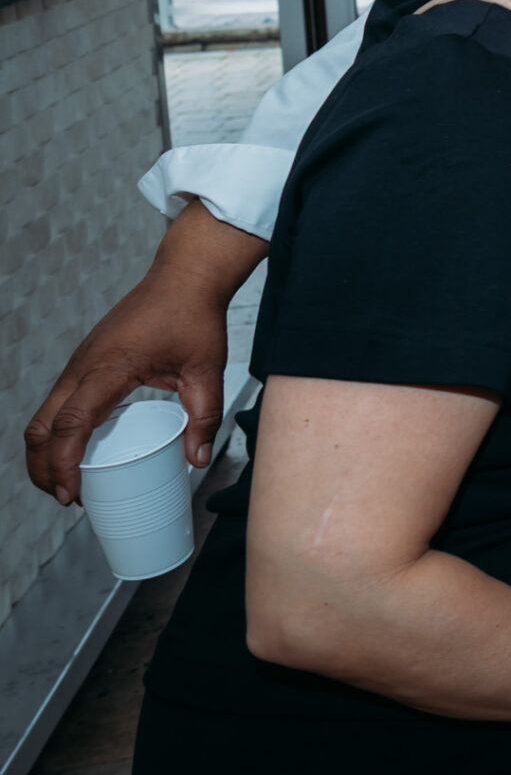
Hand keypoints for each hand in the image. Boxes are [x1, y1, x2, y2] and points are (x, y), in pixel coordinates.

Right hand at [25, 201, 255, 502]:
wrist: (184, 277)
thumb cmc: (193, 316)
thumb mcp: (206, 370)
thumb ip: (204, 416)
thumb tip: (196, 459)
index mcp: (107, 369)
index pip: (69, 425)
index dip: (63, 465)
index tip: (71, 494)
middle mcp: (83, 368)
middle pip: (40, 428)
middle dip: (44, 469)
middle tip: (67, 498)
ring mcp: (79, 364)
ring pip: (43, 416)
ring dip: (47, 452)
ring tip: (70, 482)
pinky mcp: (85, 363)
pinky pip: (58, 403)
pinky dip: (58, 432)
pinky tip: (80, 450)